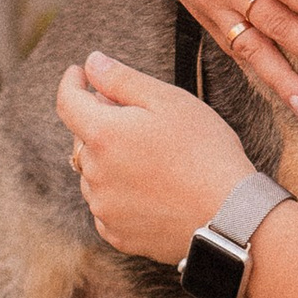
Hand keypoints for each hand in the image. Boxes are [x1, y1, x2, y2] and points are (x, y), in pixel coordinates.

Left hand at [56, 53, 255, 266]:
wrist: (230, 217)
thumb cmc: (205, 152)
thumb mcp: (169, 101)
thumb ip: (122, 79)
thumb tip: (91, 63)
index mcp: (102, 135)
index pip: (67, 102)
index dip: (72, 82)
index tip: (80, 73)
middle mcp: (93, 174)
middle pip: (83, 138)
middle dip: (100, 121)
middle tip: (137, 117)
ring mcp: (103, 208)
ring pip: (93, 173)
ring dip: (108, 159)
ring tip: (150, 158)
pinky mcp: (116, 234)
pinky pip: (106, 205)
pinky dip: (119, 192)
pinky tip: (150, 188)